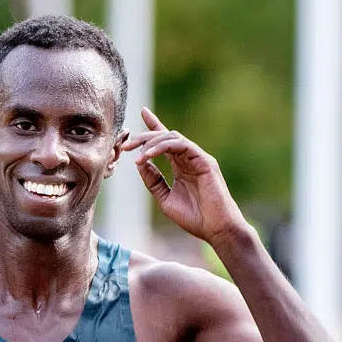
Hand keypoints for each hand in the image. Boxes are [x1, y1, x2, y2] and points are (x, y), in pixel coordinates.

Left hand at [122, 108, 247, 244]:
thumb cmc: (194, 218)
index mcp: (181, 166)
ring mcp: (197, 158)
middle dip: (143, 137)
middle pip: (165, 136)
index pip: (165, 141)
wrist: (216, 229)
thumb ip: (153, 181)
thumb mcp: (165, 198)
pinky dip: (163, 146)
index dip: (154, 126)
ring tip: (136, 155)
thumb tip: (139, 164)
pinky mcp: (204, 160)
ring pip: (172, 137)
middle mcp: (189, 158)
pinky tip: (148, 155)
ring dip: (151, 143)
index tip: (141, 112)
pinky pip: (182, 144)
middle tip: (126, 145)